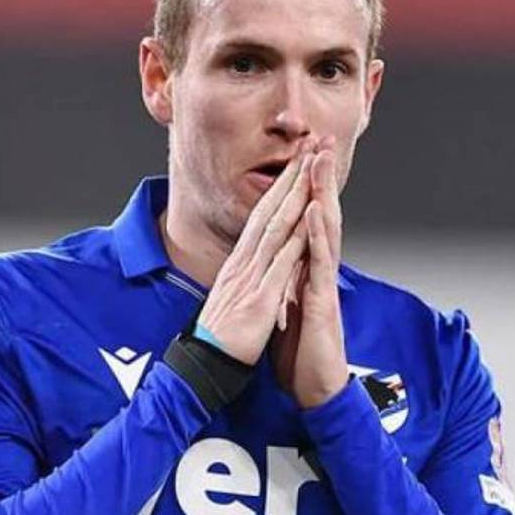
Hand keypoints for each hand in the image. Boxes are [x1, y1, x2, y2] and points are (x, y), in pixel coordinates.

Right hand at [196, 141, 315, 364]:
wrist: (202, 368)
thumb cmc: (219, 340)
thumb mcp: (231, 299)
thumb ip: (242, 278)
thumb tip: (248, 266)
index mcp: (239, 264)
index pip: (262, 217)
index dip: (281, 187)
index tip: (298, 162)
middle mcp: (243, 263)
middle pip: (270, 212)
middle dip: (291, 177)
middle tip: (309, 147)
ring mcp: (250, 279)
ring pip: (276, 229)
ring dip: (296, 197)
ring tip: (312, 169)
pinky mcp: (259, 299)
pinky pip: (281, 266)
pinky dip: (296, 242)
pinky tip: (310, 223)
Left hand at [271, 146, 347, 407]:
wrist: (314, 391)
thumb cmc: (302, 352)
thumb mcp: (288, 306)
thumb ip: (288, 280)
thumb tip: (282, 260)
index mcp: (305, 270)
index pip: (306, 220)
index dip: (304, 188)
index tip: (302, 154)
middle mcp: (318, 271)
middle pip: (321, 215)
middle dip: (319, 177)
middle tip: (320, 139)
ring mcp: (323, 285)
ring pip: (326, 231)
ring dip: (323, 194)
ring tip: (320, 161)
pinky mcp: (323, 303)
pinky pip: (320, 264)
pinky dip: (318, 236)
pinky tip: (316, 211)